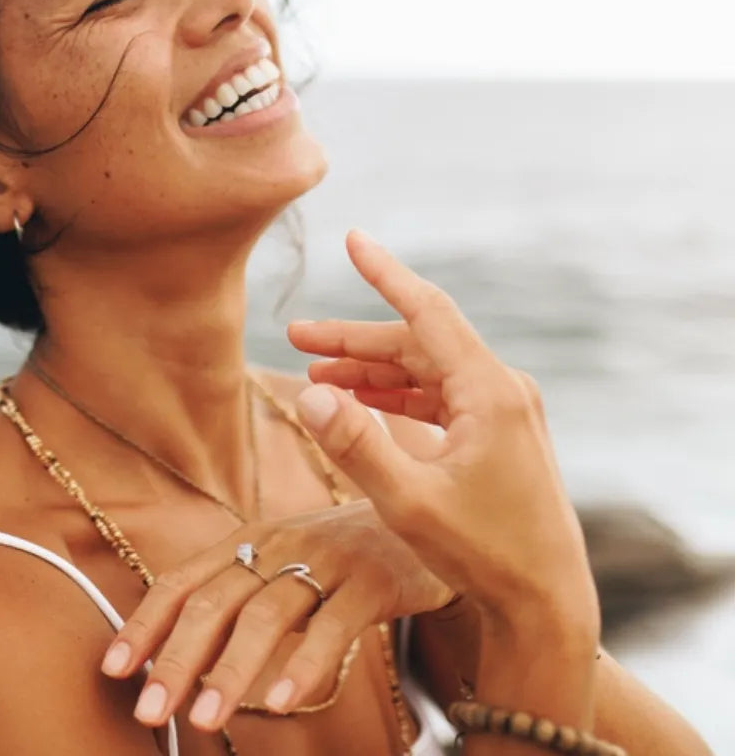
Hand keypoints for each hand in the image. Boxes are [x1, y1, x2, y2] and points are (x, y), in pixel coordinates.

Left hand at [101, 499, 452, 732]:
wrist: (422, 510)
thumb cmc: (340, 550)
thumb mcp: (283, 560)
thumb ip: (239, 594)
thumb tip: (179, 648)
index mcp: (250, 538)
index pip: (184, 580)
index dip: (146, 622)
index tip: (114, 668)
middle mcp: (279, 543)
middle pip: (215, 600)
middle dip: (176, 657)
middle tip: (149, 711)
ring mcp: (326, 559)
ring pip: (266, 615)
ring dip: (230, 670)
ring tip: (203, 720)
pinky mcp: (371, 580)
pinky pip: (333, 626)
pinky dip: (304, 666)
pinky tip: (280, 703)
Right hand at [287, 230, 599, 637]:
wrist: (545, 603)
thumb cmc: (483, 553)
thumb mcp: (408, 501)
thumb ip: (355, 444)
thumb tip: (307, 391)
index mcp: (488, 391)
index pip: (428, 311)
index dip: (385, 273)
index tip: (353, 238)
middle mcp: (501, 388)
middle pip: (417, 343)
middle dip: (354, 340)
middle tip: (295, 335)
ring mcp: (504, 409)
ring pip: (426, 369)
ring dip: (372, 370)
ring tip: (317, 370)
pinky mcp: (499, 431)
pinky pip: (440, 396)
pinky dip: (397, 395)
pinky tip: (361, 401)